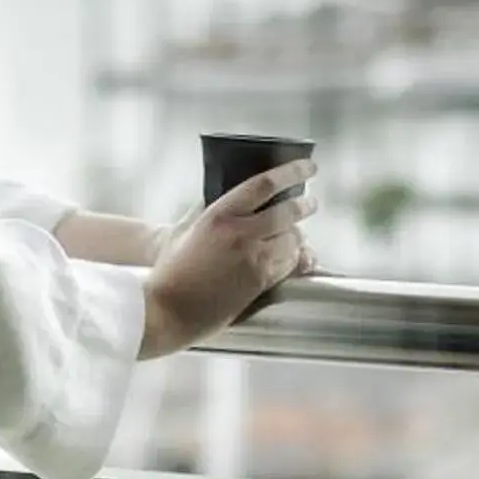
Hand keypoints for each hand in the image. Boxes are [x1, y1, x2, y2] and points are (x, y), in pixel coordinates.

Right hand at [139, 160, 316, 359]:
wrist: (167, 310)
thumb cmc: (170, 273)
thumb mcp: (182, 231)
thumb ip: (204, 212)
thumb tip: (219, 199)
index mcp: (219, 216)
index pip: (264, 185)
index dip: (292, 172)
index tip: (308, 167)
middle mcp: (240, 235)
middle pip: (287, 212)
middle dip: (304, 205)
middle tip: (311, 202)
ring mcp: (252, 260)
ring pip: (292, 240)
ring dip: (299, 236)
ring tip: (298, 235)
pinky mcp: (259, 284)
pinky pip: (288, 265)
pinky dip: (295, 259)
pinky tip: (293, 257)